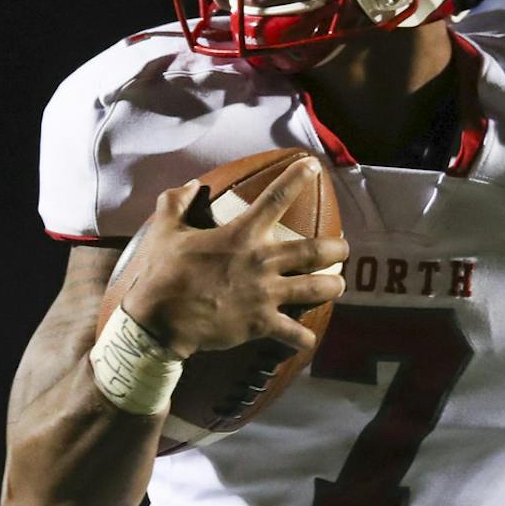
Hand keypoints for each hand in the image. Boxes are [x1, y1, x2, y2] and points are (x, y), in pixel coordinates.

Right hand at [119, 158, 346, 358]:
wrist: (159, 320)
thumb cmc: (162, 273)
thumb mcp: (164, 229)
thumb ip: (177, 202)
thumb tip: (193, 185)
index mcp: (242, 234)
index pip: (276, 198)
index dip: (298, 177)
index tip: (314, 166)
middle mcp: (262, 261)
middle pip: (315, 251)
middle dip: (338, 249)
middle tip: (344, 249)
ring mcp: (265, 294)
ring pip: (316, 288)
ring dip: (333, 286)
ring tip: (339, 285)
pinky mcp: (261, 323)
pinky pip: (293, 332)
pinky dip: (303, 338)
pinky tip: (308, 340)